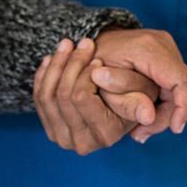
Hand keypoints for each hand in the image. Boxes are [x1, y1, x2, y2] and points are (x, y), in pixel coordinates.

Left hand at [33, 37, 131, 153]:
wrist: (115, 103)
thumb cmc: (132, 94)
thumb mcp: (141, 94)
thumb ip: (138, 100)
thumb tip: (147, 114)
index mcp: (105, 136)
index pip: (81, 97)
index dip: (86, 72)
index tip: (97, 58)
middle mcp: (82, 143)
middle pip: (62, 95)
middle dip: (71, 63)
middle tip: (83, 43)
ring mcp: (62, 138)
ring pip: (47, 96)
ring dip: (56, 65)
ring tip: (67, 44)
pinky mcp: (50, 130)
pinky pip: (39, 99)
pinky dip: (43, 75)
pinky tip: (52, 59)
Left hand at [91, 28, 186, 138]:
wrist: (92, 44)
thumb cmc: (92, 62)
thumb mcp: (103, 86)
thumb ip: (124, 101)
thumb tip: (149, 117)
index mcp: (148, 48)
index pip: (181, 80)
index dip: (184, 106)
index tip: (176, 128)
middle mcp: (163, 44)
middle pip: (181, 88)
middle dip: (165, 116)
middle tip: (141, 134)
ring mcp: (167, 48)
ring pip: (178, 89)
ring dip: (161, 112)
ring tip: (138, 130)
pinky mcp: (166, 56)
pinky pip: (172, 85)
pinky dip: (159, 103)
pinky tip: (141, 116)